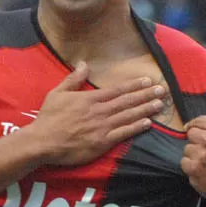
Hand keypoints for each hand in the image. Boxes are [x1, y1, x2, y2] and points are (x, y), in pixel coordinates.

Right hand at [30, 61, 165, 164]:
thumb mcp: (57, 93)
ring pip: (129, 116)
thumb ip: (73, 79)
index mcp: (90, 99)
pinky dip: (136, 127)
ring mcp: (102, 127)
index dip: (134, 85)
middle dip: (146, 95)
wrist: (43, 142)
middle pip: (127, 101)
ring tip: (160, 104)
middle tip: (162, 90)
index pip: (117, 90)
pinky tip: (148, 123)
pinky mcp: (102, 142)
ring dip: (146, 109)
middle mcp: (99, 111)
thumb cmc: (49, 118)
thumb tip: (84, 64)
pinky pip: (123, 134)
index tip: (147, 80)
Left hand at [181, 92, 205, 202]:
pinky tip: (203, 170)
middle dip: (197, 142)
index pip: (198, 121)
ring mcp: (202, 157)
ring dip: (194, 155)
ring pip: (186, 149)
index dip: (198, 127)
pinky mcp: (194, 171)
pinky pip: (184, 163)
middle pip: (190, 135)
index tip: (200, 133)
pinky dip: (191, 168)